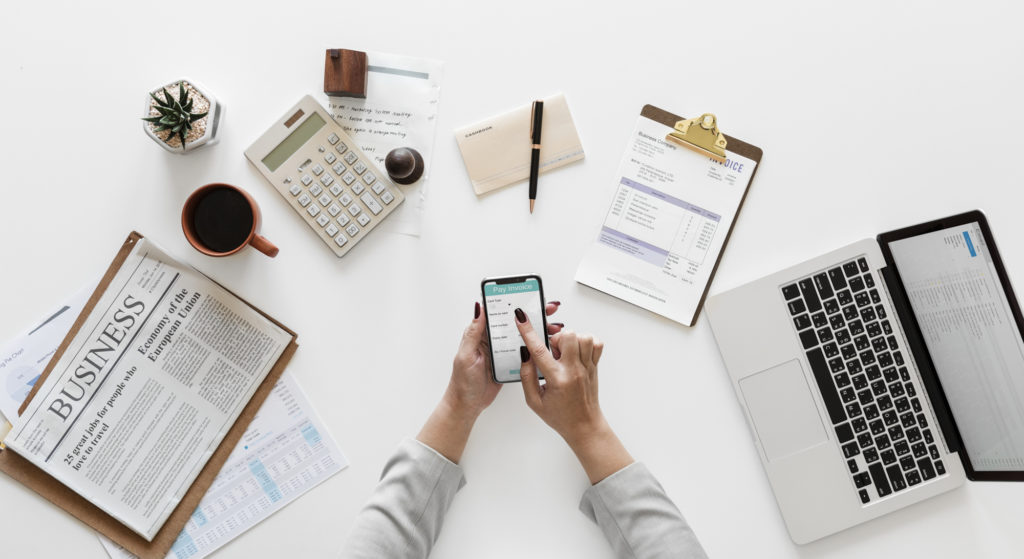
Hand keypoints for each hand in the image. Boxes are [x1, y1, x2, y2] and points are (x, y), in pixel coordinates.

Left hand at [443, 301, 563, 416]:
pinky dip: (537, 347)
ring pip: (523, 336)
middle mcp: (493, 339)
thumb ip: (473, 332)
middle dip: (533, 314)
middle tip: (548, 309)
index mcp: (482, 334)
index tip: (529, 297)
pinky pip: (525, 351)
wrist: (468, 404)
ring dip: (538, 330)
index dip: (514, 303)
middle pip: (515, 322)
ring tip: (553, 327)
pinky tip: (548, 344)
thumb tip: (478, 308)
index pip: (500, 312)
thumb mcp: (466, 354)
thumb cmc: (463, 382)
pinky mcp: (510, 362)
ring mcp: (503, 351)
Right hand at [515, 309, 632, 482]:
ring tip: (564, 353)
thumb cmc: (559, 416)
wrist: (584, 426)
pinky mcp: (595, 366)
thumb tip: (525, 354)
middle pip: (568, 336)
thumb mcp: (534, 402)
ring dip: (571, 340)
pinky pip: (596, 343)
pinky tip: (577, 353)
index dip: (528, 332)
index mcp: (557, 380)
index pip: (539, 350)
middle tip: (552, 352)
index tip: (521, 317)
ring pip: (583, 337)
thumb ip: (527, 376)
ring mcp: (587, 367)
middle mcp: (574, 371)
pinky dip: (586, 342)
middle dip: (555, 339)